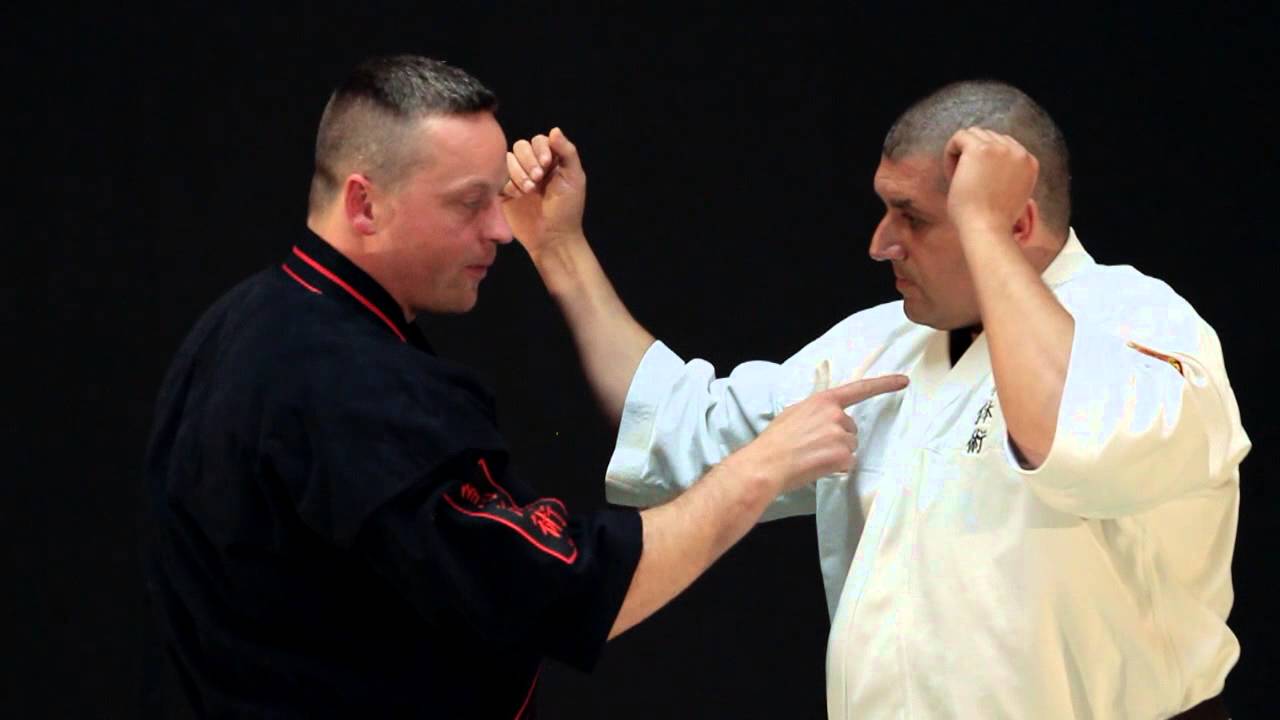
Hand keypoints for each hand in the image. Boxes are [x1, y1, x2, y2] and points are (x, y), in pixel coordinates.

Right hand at [502, 127, 586, 258]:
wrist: (552, 238)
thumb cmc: (567, 209)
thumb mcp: (574, 178)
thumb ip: (567, 152)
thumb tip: (554, 130)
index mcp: (550, 160)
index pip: (539, 140)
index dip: (540, 149)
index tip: (547, 164)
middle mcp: (532, 166)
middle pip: (521, 146)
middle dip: (528, 161)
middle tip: (538, 179)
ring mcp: (517, 178)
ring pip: (508, 160)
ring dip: (518, 173)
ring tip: (529, 191)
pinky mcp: (504, 192)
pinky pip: (498, 177)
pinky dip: (508, 184)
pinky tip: (518, 196)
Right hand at [741, 374, 908, 493]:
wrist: (767, 464)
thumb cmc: (775, 441)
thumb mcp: (794, 414)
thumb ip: (815, 411)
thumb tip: (823, 417)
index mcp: (823, 401)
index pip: (860, 389)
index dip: (884, 384)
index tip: (904, 381)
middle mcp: (835, 415)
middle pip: (851, 428)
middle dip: (838, 439)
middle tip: (813, 447)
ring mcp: (840, 435)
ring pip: (850, 447)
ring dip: (836, 454)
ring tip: (812, 457)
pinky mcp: (843, 456)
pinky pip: (848, 463)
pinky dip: (836, 468)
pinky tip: (817, 467)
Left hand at [943, 127, 1038, 235]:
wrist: (987, 229)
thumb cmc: (991, 221)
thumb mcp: (1008, 193)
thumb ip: (1006, 174)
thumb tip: (987, 163)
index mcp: (1029, 162)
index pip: (1004, 146)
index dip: (986, 162)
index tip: (977, 182)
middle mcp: (1019, 152)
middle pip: (989, 137)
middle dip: (973, 156)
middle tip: (964, 182)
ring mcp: (1001, 149)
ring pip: (973, 134)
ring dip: (962, 154)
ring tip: (958, 179)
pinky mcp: (980, 149)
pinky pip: (959, 137)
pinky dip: (950, 152)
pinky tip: (951, 174)